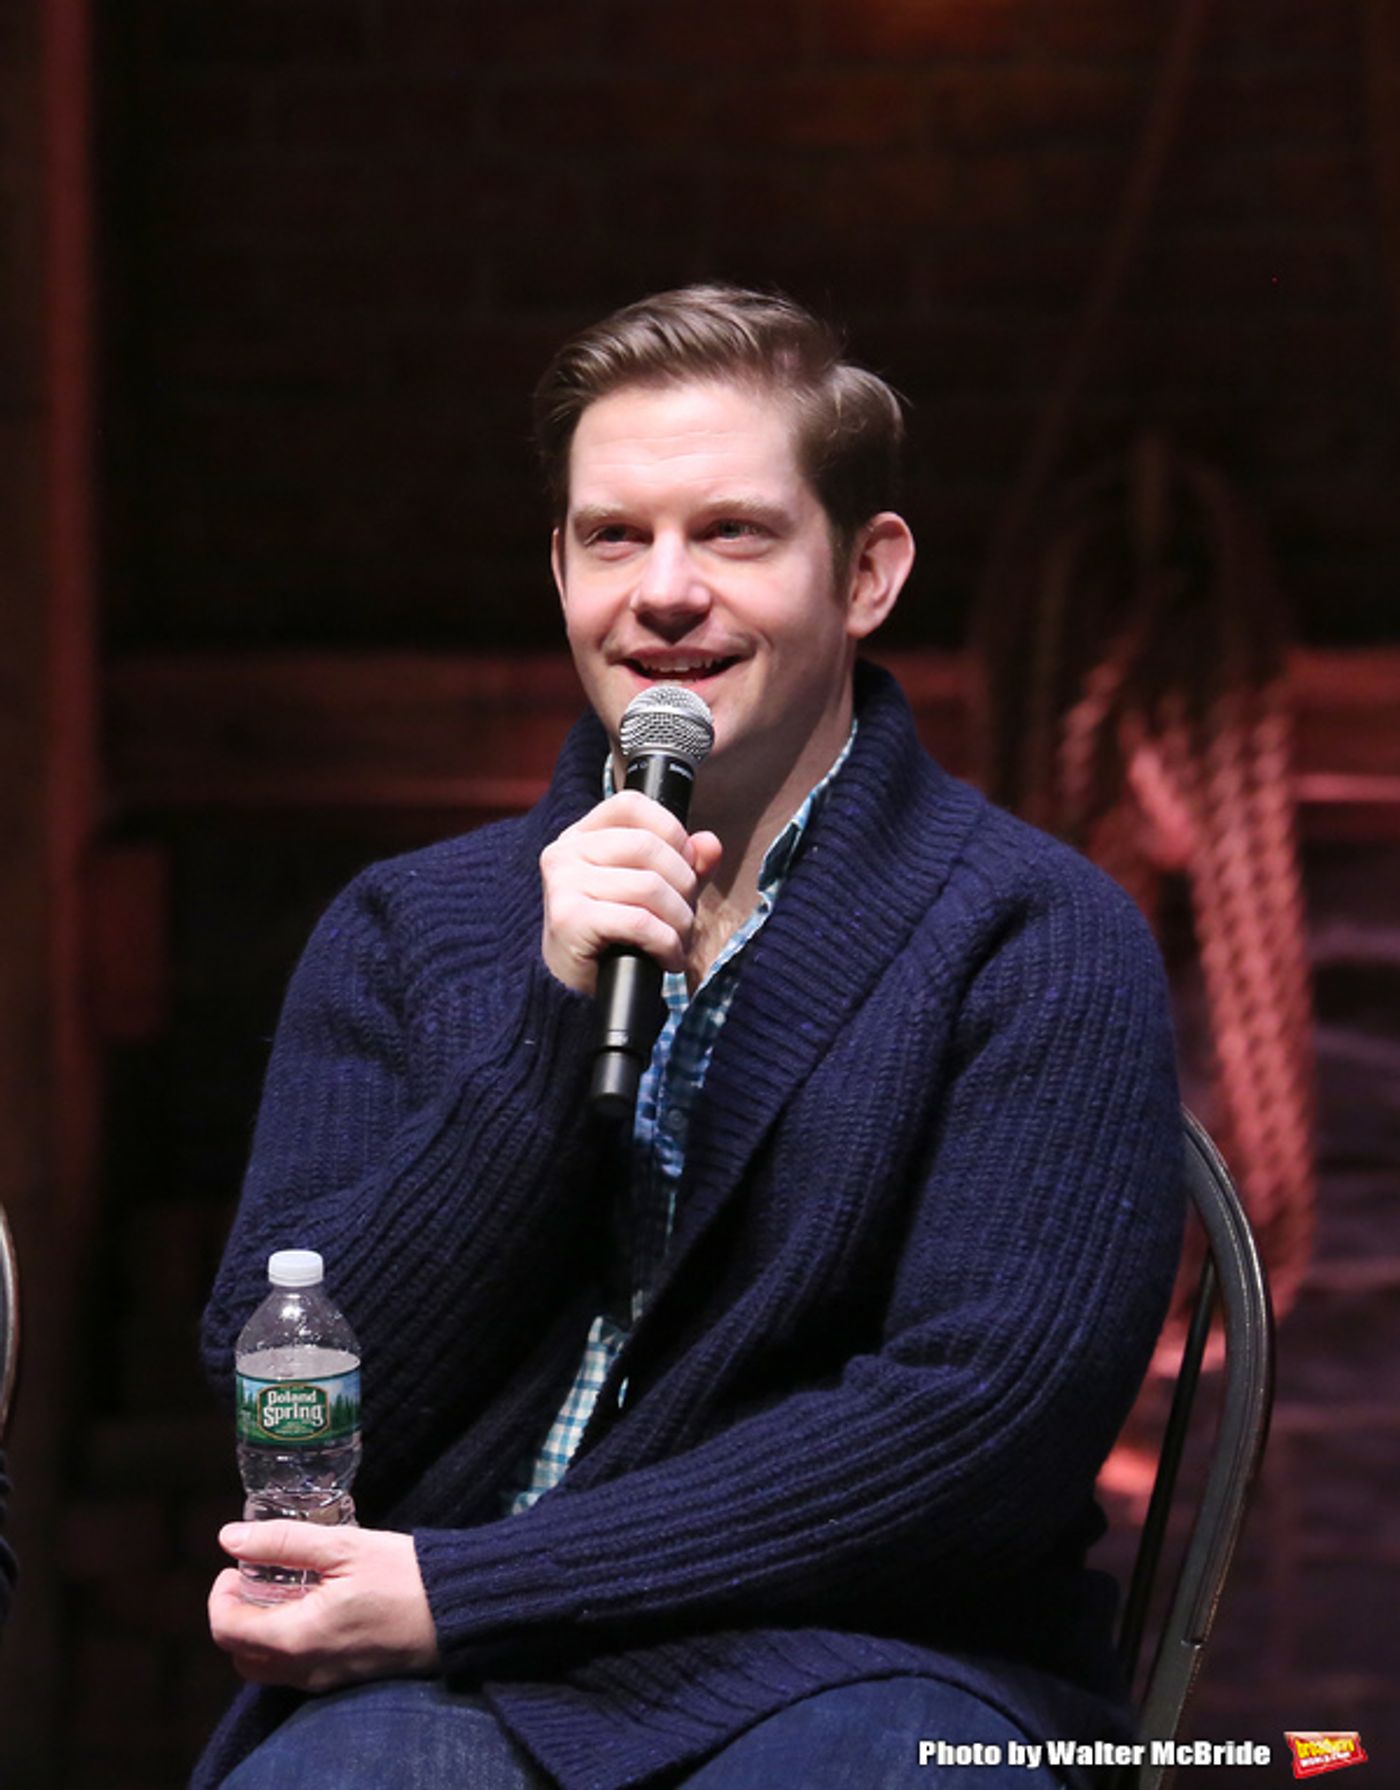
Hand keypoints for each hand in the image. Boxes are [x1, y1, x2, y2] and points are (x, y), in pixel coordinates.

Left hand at [208, 1521, 439, 1691]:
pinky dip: (286, 1643)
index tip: (235, 1567)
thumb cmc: (403, 1574)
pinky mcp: (344, 1678)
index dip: (220, 1596)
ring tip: (285, 1589)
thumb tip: (230, 1537)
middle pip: (241, 1656)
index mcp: (297, 1637)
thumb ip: (283, 1541)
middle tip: (255, 1578)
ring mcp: (324, 1679)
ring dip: (260, 1632)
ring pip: (266, 1668)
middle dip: (236, 1616)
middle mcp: (304, 1669)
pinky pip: (295, 1670)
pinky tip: (313, 1607)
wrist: (457, 1610)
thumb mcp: (344, 1546)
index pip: (227, 1629)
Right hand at [539, 790, 721, 995]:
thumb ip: (685, 864)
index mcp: (583, 835)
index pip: (633, 804)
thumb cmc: (615, 935)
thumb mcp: (654, 892)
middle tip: (686, 918)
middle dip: (684, 886)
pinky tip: (668, 958)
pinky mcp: (568, 917)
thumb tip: (710, 844)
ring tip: (678, 942)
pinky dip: (666, 943)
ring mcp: (563, 882)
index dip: (671, 830)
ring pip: (649, 885)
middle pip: (648, 846)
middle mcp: (566, 851)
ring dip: (679, 921)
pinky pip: (639, 921)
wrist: (576, 990)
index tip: (686, 865)